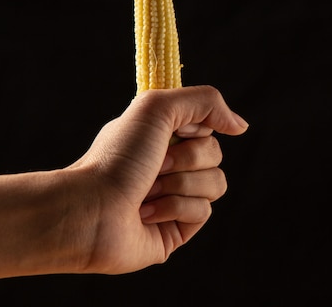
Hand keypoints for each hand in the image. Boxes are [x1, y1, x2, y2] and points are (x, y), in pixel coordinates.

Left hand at [67, 85, 246, 274]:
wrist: (91, 210)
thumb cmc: (117, 158)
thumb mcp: (157, 108)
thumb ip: (205, 102)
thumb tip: (241, 126)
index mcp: (163, 137)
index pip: (207, 126)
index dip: (196, 129)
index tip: (175, 131)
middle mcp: (171, 166)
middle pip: (216, 154)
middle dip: (187, 159)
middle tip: (155, 165)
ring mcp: (176, 198)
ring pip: (216, 184)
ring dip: (180, 185)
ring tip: (147, 192)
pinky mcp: (178, 229)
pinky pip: (204, 212)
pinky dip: (174, 209)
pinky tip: (146, 214)